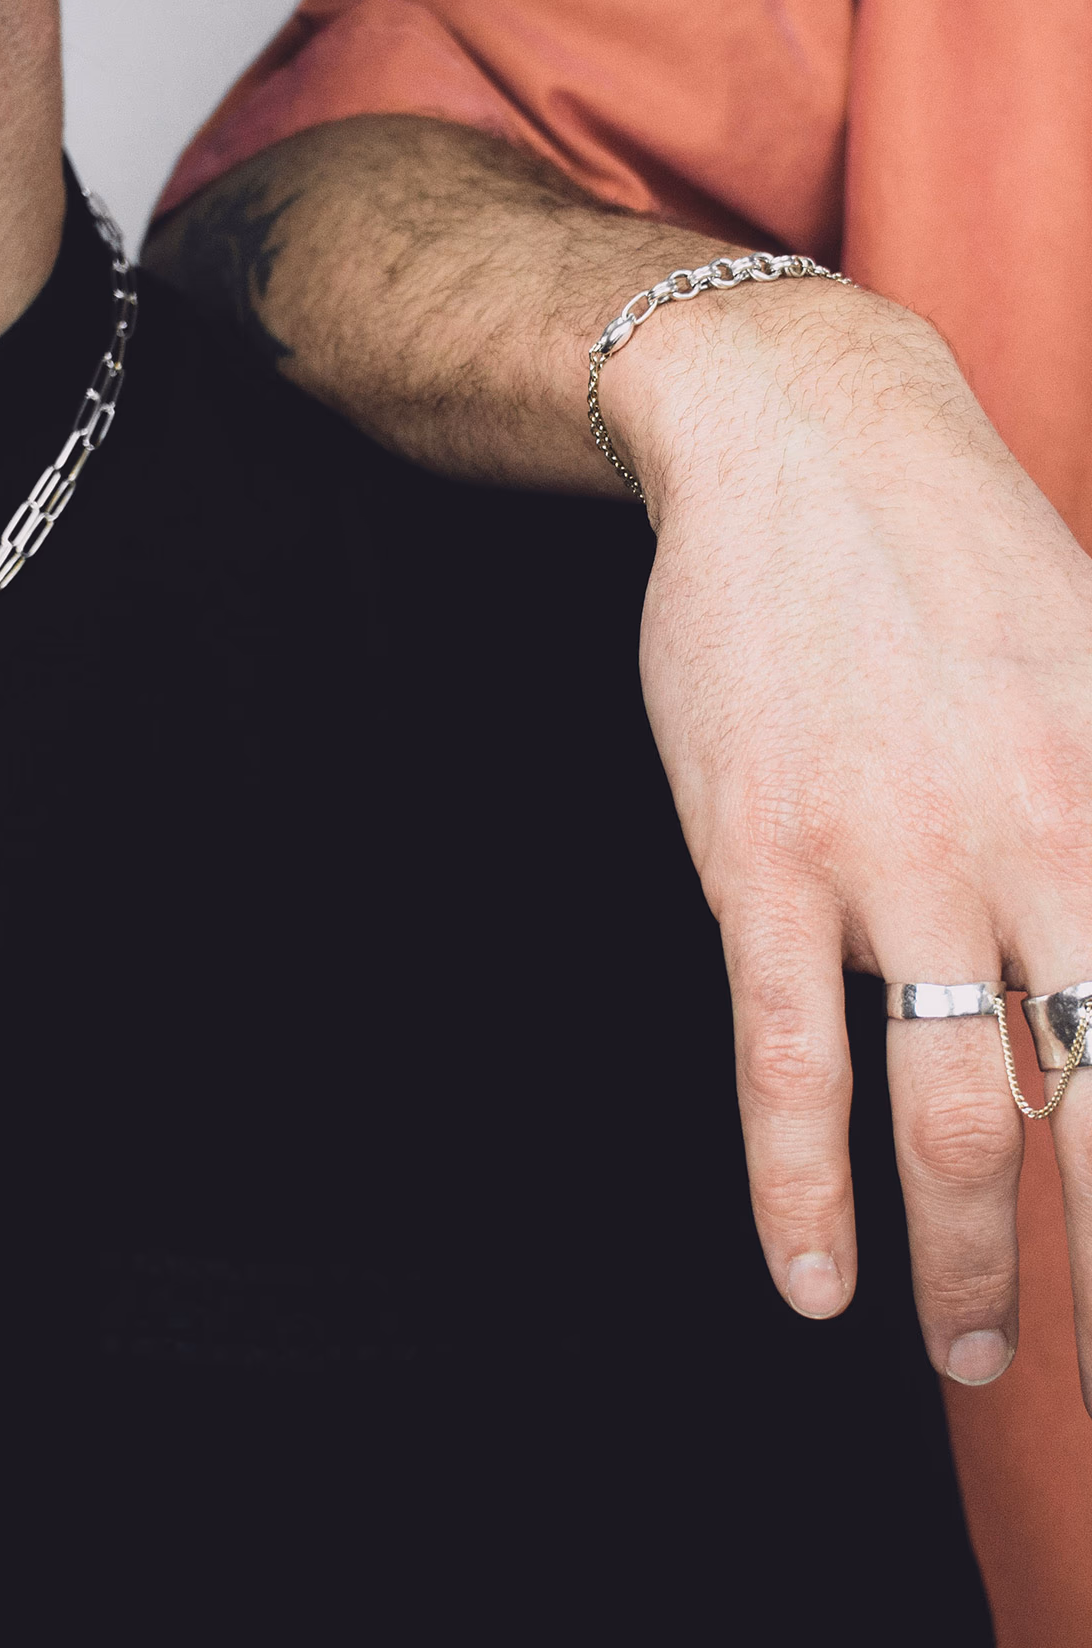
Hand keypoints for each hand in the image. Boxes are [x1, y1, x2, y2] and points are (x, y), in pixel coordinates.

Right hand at [619, 279, 1091, 1406]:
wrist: (801, 447)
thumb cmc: (963, 555)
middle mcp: (1043, 850)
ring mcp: (892, 864)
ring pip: (950, 1115)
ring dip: (969, 1263)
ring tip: (981, 1358)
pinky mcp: (761, 864)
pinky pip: (783, 1062)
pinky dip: (797, 1188)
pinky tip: (809, 1283)